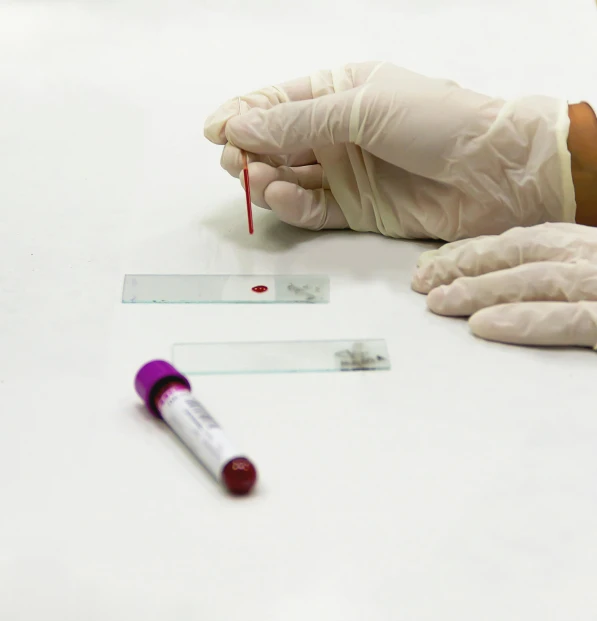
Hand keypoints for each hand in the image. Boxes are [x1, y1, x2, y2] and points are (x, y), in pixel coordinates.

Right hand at [204, 62, 575, 240]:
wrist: (492, 173)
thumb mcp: (361, 108)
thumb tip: (239, 128)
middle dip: (250, 152)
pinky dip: (292, 205)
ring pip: (289, 177)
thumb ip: (297, 121)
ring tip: (259, 180)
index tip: (214, 132)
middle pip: (276, 143)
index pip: (276, 103)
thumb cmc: (437, 122)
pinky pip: (311, 208)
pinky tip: (283, 197)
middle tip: (235, 164)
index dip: (242, 116)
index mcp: (340, 92)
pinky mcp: (356, 209)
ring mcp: (346, 172)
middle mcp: (338, 132)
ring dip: (266, 179)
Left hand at [411, 222, 596, 348]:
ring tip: (438, 301)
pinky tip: (482, 325)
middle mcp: (590, 257)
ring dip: (481, 289)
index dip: (476, 251)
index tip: (436, 261)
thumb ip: (561, 272)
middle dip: (465, 265)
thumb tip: (505, 280)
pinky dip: (524, 320)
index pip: (523, 243)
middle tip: (422, 280)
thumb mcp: (593, 271)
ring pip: (533, 281)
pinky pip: (569, 319)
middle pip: (519, 253)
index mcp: (585, 245)